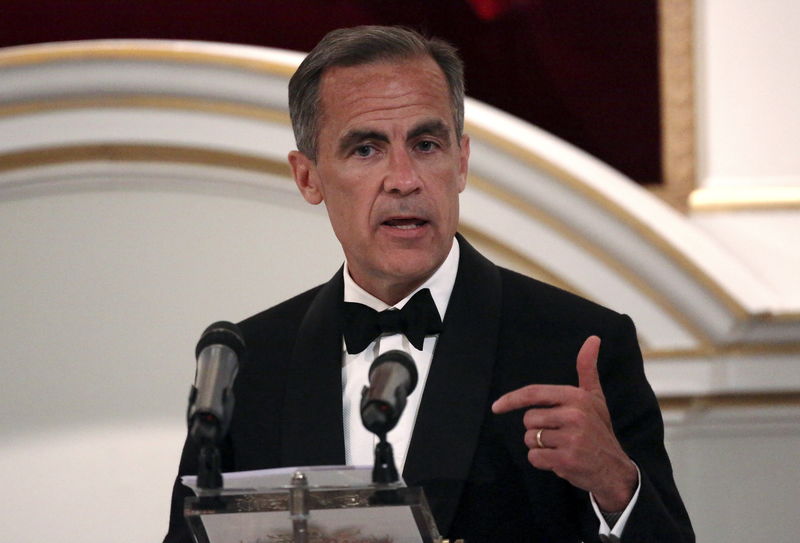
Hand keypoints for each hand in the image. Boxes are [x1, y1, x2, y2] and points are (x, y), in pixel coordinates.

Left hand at [491, 336, 637, 511]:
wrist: (614, 469)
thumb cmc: (599, 430)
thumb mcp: (595, 398)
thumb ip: (587, 369)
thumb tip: (593, 338)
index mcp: (576, 397)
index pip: (534, 393)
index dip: (511, 399)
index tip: (496, 407)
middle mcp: (574, 415)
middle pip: (528, 419)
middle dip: (536, 429)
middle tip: (558, 435)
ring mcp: (572, 438)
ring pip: (530, 439)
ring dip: (539, 446)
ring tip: (561, 447)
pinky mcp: (567, 460)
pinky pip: (534, 457)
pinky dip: (542, 462)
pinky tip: (560, 461)